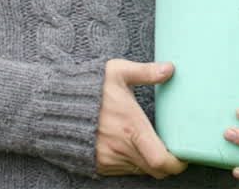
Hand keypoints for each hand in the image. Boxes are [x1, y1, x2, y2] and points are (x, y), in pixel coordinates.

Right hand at [95, 59, 187, 178]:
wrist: (52, 106)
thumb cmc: (87, 88)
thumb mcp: (117, 72)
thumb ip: (146, 72)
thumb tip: (170, 68)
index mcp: (132, 128)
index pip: (161, 160)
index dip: (177, 164)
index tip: (185, 157)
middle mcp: (121, 149)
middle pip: (155, 170)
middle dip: (167, 163)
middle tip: (173, 149)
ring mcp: (108, 159)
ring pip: (140, 170)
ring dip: (148, 160)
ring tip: (150, 142)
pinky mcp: (98, 165)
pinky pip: (124, 171)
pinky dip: (132, 162)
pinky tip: (131, 145)